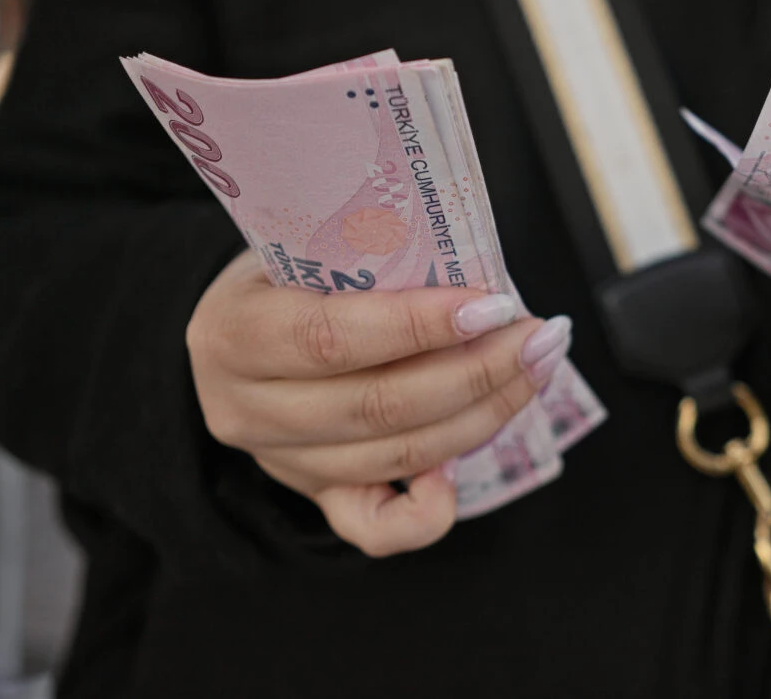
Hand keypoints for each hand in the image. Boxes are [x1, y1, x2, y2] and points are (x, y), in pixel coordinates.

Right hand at [186, 253, 572, 556]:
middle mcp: (245, 409)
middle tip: (538, 337)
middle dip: (476, 371)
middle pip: (378, 406)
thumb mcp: (310, 242)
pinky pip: (375, 527)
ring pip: (395, 456)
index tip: (494, 306)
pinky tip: (464, 467)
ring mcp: (280, 460)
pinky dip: (429, 509)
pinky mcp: (315, 495)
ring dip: (482, 415)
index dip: (419, 327)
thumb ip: (373, 259)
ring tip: (535, 368)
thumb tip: (476, 278)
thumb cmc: (293, 269)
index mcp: (232, 334)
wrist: (248, 320)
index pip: (331, 338)